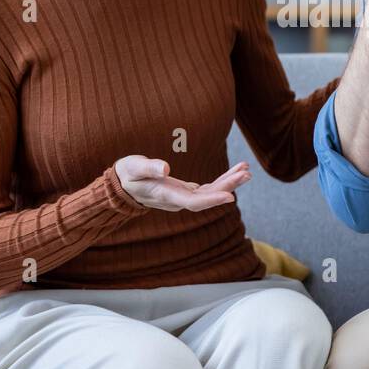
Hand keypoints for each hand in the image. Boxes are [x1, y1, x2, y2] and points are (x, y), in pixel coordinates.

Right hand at [114, 157, 250, 211]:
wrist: (121, 186)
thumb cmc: (126, 174)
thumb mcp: (133, 167)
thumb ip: (148, 167)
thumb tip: (165, 168)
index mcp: (166, 196)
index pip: (192, 202)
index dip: (211, 200)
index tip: (230, 197)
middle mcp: (177, 200)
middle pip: (207, 198)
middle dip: (227, 187)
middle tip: (246, 173)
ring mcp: (182, 197)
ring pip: (210, 193)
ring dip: (229, 183)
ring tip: (247, 170)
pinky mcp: (185, 192)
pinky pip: (208, 188)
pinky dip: (222, 181)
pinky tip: (236, 171)